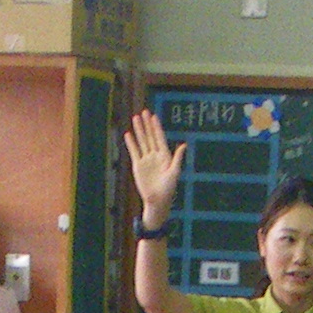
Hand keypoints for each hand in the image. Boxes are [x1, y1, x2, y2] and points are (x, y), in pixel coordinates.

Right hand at [124, 107, 185, 226]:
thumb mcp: (174, 172)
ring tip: (135, 118)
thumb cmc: (169, 188)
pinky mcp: (138, 166)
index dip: (156, 127)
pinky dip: (131, 143)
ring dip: (139, 130)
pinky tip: (128, 134)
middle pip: (150, 136)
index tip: (153, 116)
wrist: (157, 200)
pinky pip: (134, 151)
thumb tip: (184, 145)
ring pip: (142, 141)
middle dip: (147, 124)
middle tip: (143, 112)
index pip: (159, 137)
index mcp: (165, 156)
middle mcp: (155, 155)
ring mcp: (146, 160)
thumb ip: (177, 158)